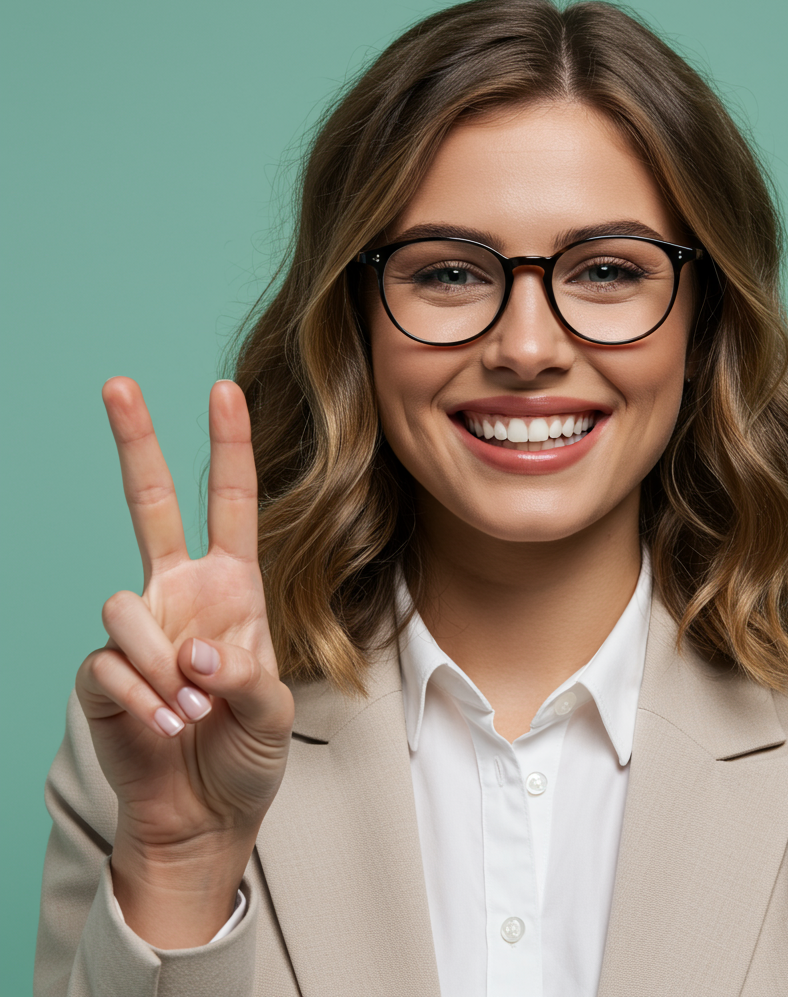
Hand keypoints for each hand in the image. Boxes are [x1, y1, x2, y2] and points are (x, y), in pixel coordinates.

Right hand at [75, 377, 294, 946]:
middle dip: (137, 443)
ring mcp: (139, 632)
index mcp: (232, 589)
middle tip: (119, 384)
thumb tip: (197, 649)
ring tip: (192, 711)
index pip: (230, 505)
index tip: (223, 390)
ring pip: (124, 604)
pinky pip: (112, 666)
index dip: (228, 449)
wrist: (202, 814)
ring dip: (165, 665)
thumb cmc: (244, 754)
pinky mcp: (103, 673)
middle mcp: (180, 595)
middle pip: (151, 504)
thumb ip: (247, 673)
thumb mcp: (273, 710)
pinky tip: (167, 729)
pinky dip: (145, 702)